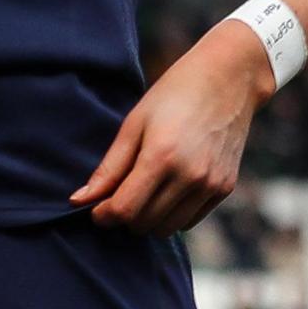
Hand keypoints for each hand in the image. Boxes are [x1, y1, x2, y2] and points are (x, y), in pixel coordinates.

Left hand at [72, 26, 272, 234]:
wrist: (228, 79)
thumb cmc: (173, 95)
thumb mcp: (134, 124)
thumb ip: (109, 168)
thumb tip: (79, 200)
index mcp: (162, 157)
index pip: (125, 210)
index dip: (103, 215)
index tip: (96, 209)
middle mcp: (190, 176)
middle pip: (144, 224)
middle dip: (124, 217)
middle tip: (118, 197)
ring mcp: (211, 185)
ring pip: (168, 228)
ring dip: (148, 219)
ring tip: (141, 194)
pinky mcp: (225, 188)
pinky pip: (190, 220)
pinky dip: (172, 215)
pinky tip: (166, 191)